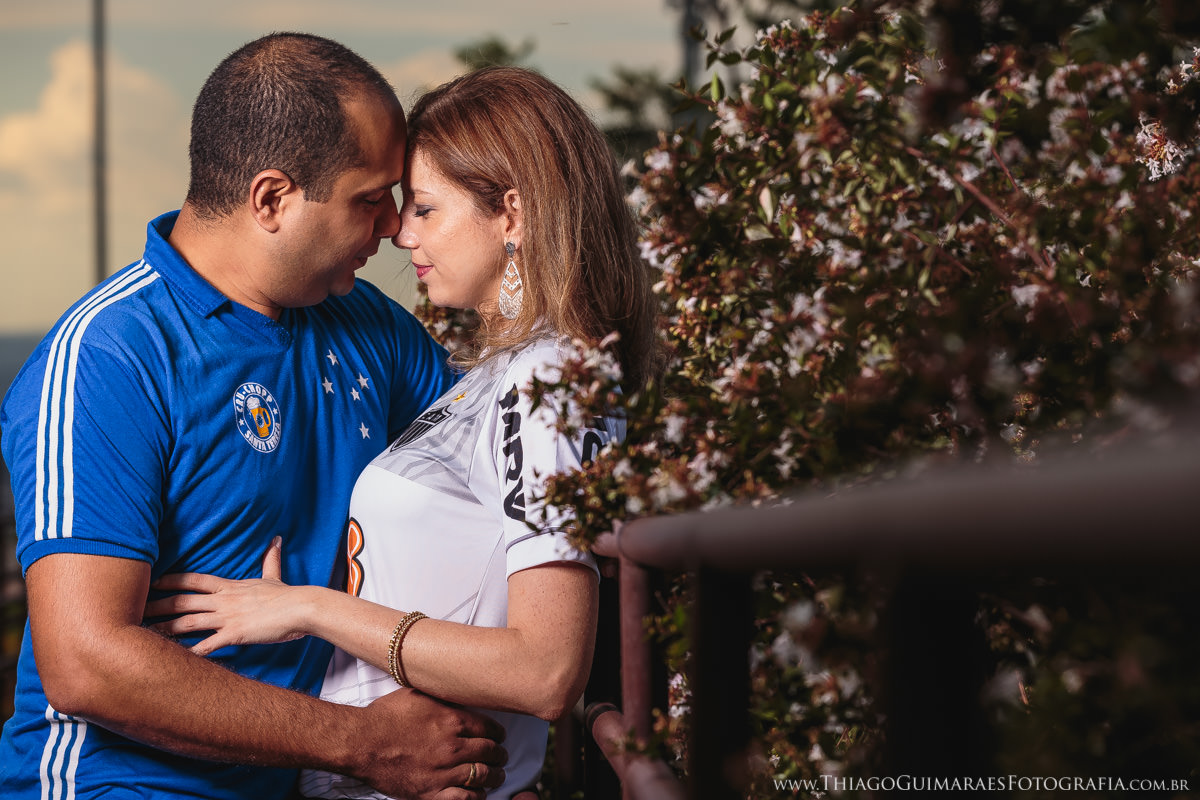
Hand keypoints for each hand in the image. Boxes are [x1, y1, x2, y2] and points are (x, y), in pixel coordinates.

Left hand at [145, 537, 304, 654]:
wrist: (301, 607)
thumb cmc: (287, 595)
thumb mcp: (274, 576)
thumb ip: (270, 559)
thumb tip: (275, 539)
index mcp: (230, 587)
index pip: (193, 580)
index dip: (171, 580)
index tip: (152, 582)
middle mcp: (223, 600)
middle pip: (182, 601)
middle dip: (157, 605)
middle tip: (135, 610)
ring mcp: (227, 617)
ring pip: (188, 622)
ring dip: (165, 629)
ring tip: (144, 635)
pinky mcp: (235, 634)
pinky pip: (207, 645)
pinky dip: (189, 653)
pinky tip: (174, 660)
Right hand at [352, 689, 507, 799]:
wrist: (361, 742)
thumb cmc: (385, 717)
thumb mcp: (419, 695)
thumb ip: (443, 697)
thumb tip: (460, 694)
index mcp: (452, 721)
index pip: (490, 728)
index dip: (498, 734)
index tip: (500, 736)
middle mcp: (452, 747)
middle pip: (490, 753)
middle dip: (500, 755)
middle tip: (501, 756)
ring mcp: (442, 772)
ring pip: (482, 777)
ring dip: (494, 776)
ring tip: (496, 775)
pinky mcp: (430, 792)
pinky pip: (464, 799)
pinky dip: (475, 797)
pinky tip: (477, 793)